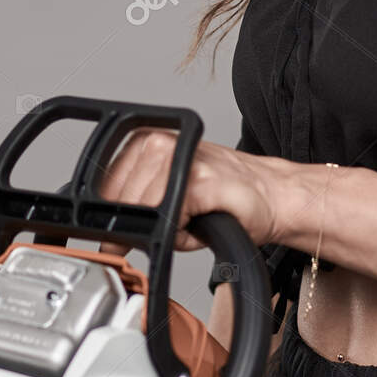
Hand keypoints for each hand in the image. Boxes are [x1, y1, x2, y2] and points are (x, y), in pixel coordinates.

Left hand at [93, 128, 282, 254]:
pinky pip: (169, 219)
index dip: (113, 219)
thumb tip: (106, 235)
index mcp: (146, 141)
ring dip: (168, 229)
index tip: (127, 233)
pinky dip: (182, 234)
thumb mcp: (167, 196)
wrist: (273, 195)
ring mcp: (180, 157)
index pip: (103, 187)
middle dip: (146, 227)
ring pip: (145, 212)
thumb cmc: (223, 198)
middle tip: (179, 222)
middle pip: (122, 202)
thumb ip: (134, 206)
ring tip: (193, 218)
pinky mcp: (199, 179)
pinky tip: (201, 220)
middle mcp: (160, 142)